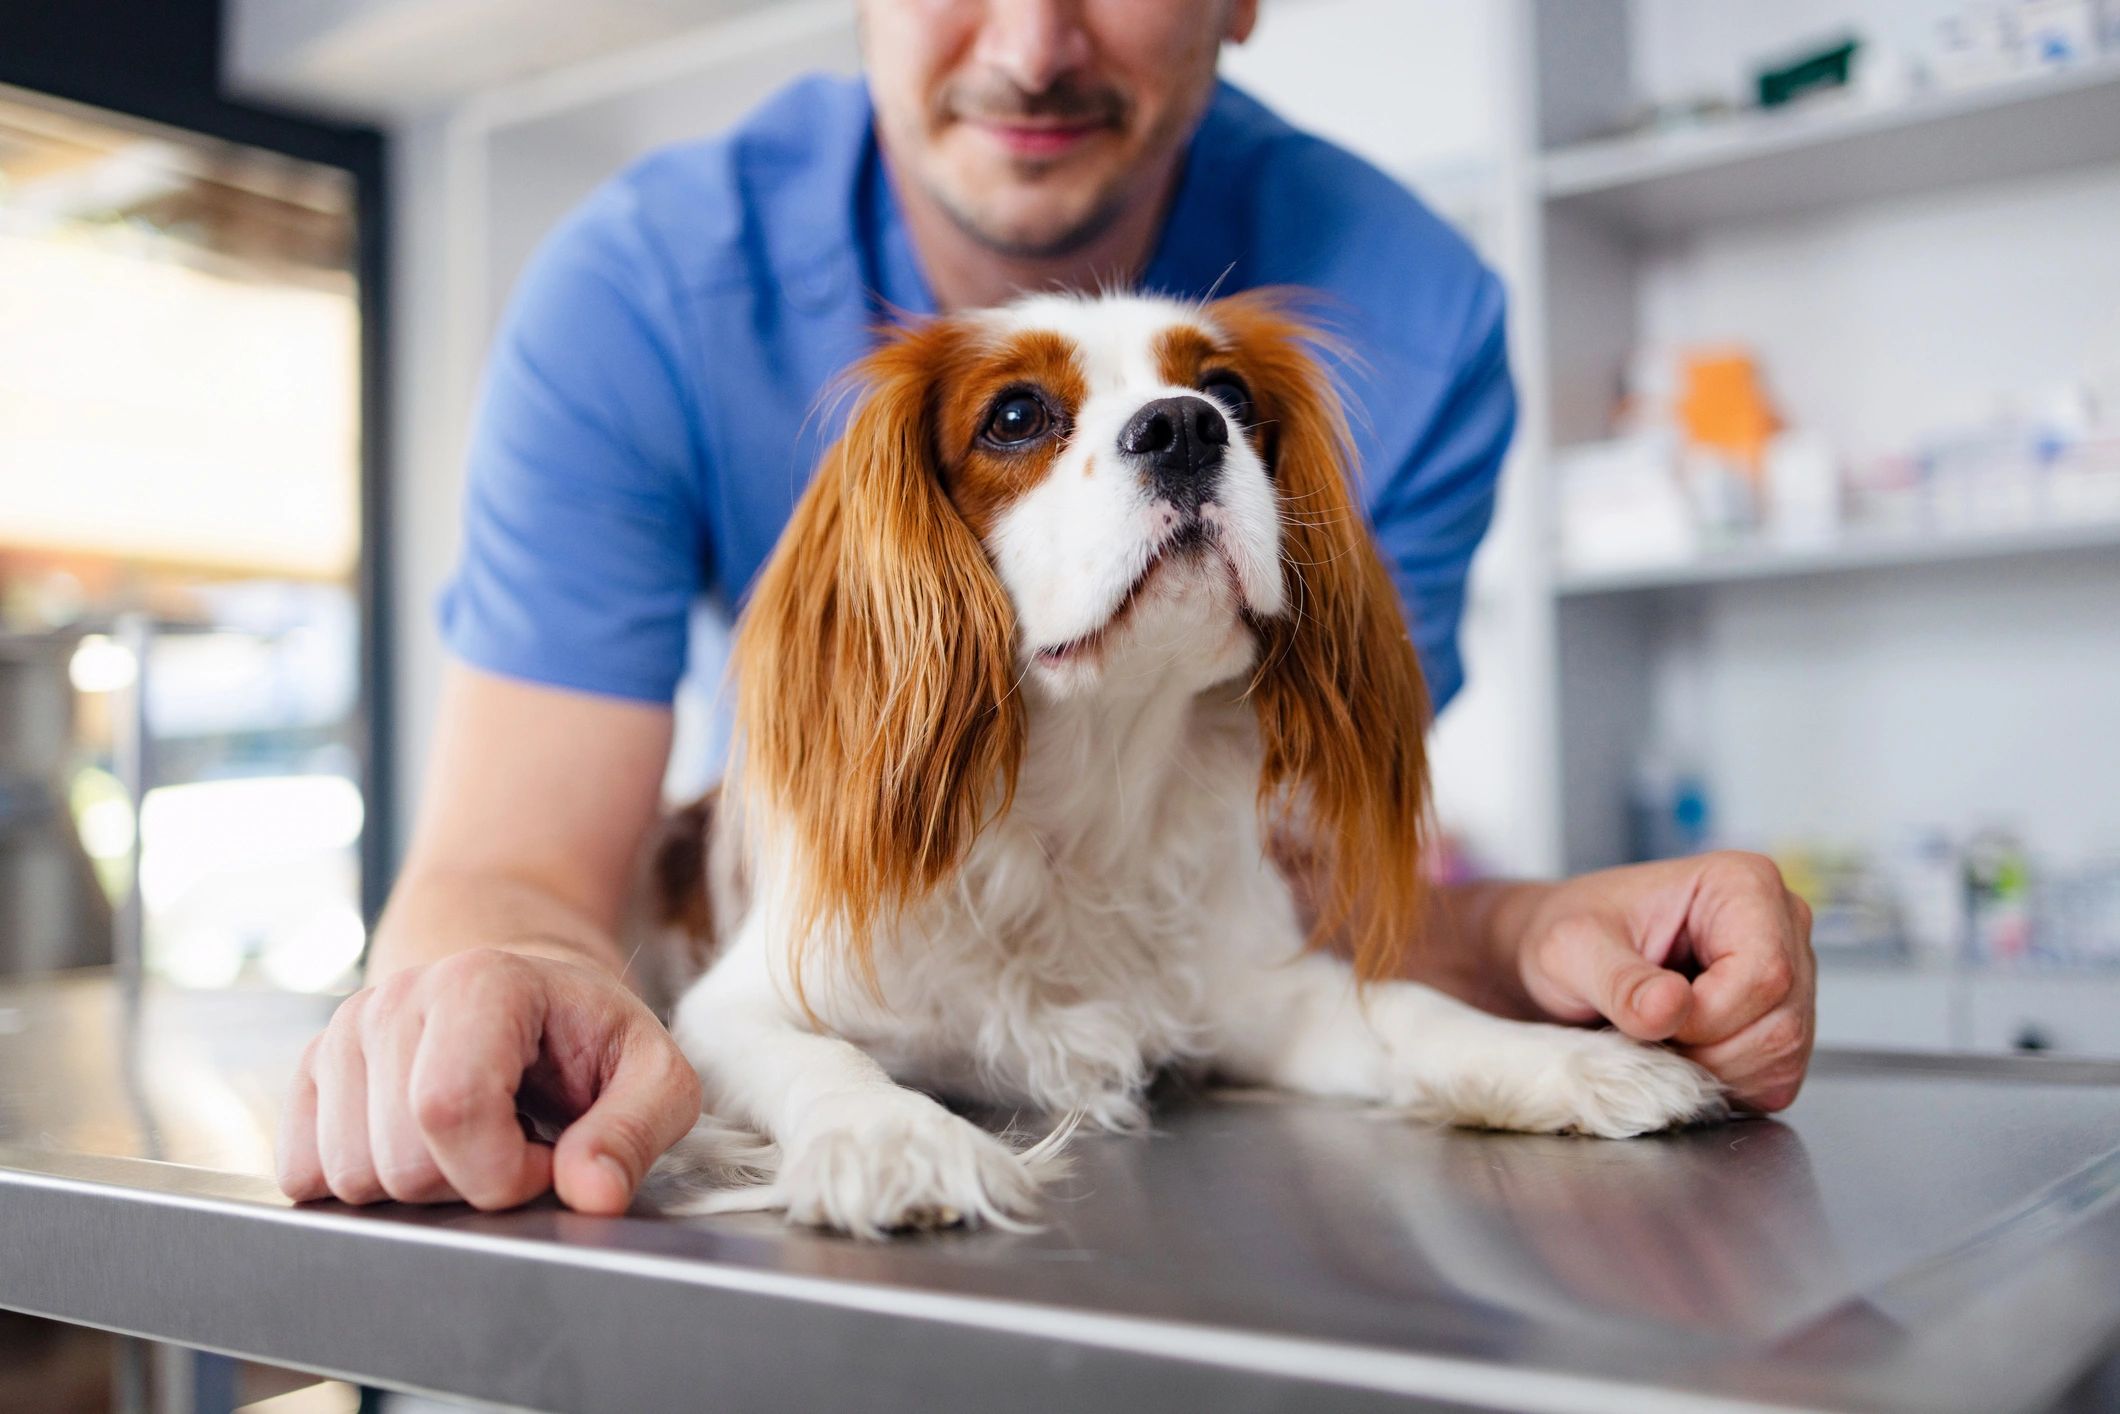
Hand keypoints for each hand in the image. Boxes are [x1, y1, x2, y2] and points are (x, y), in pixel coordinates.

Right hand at [276, 948, 701, 1213]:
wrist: (529, 998)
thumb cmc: (590, 1040)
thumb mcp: (653, 1075)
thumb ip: (635, 1130)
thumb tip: (592, 1195)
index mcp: (481, 981)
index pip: (450, 1110)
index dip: (504, 1171)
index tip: (550, 1158)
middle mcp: (397, 997)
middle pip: (400, 1159)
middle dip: (467, 1184)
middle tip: (515, 1145)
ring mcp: (343, 1032)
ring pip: (349, 1177)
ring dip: (420, 1188)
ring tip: (472, 1139)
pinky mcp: (310, 1072)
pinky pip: (303, 1175)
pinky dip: (365, 1185)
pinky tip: (422, 1146)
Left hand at [1511, 852, 1815, 1110]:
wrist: (1571, 956)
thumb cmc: (1573, 933)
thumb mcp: (1573, 950)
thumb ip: (1619, 980)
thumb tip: (1670, 1007)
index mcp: (1744, 884)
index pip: (1765, 974)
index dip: (1706, 1017)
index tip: (1648, 1017)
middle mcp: (1783, 924)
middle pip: (1780, 1024)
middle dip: (1706, 1051)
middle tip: (1645, 1032)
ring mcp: (1794, 975)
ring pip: (1782, 1056)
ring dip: (1712, 1071)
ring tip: (1660, 1039)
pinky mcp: (1784, 1022)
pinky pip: (1776, 1078)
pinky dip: (1724, 1082)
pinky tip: (1682, 1053)